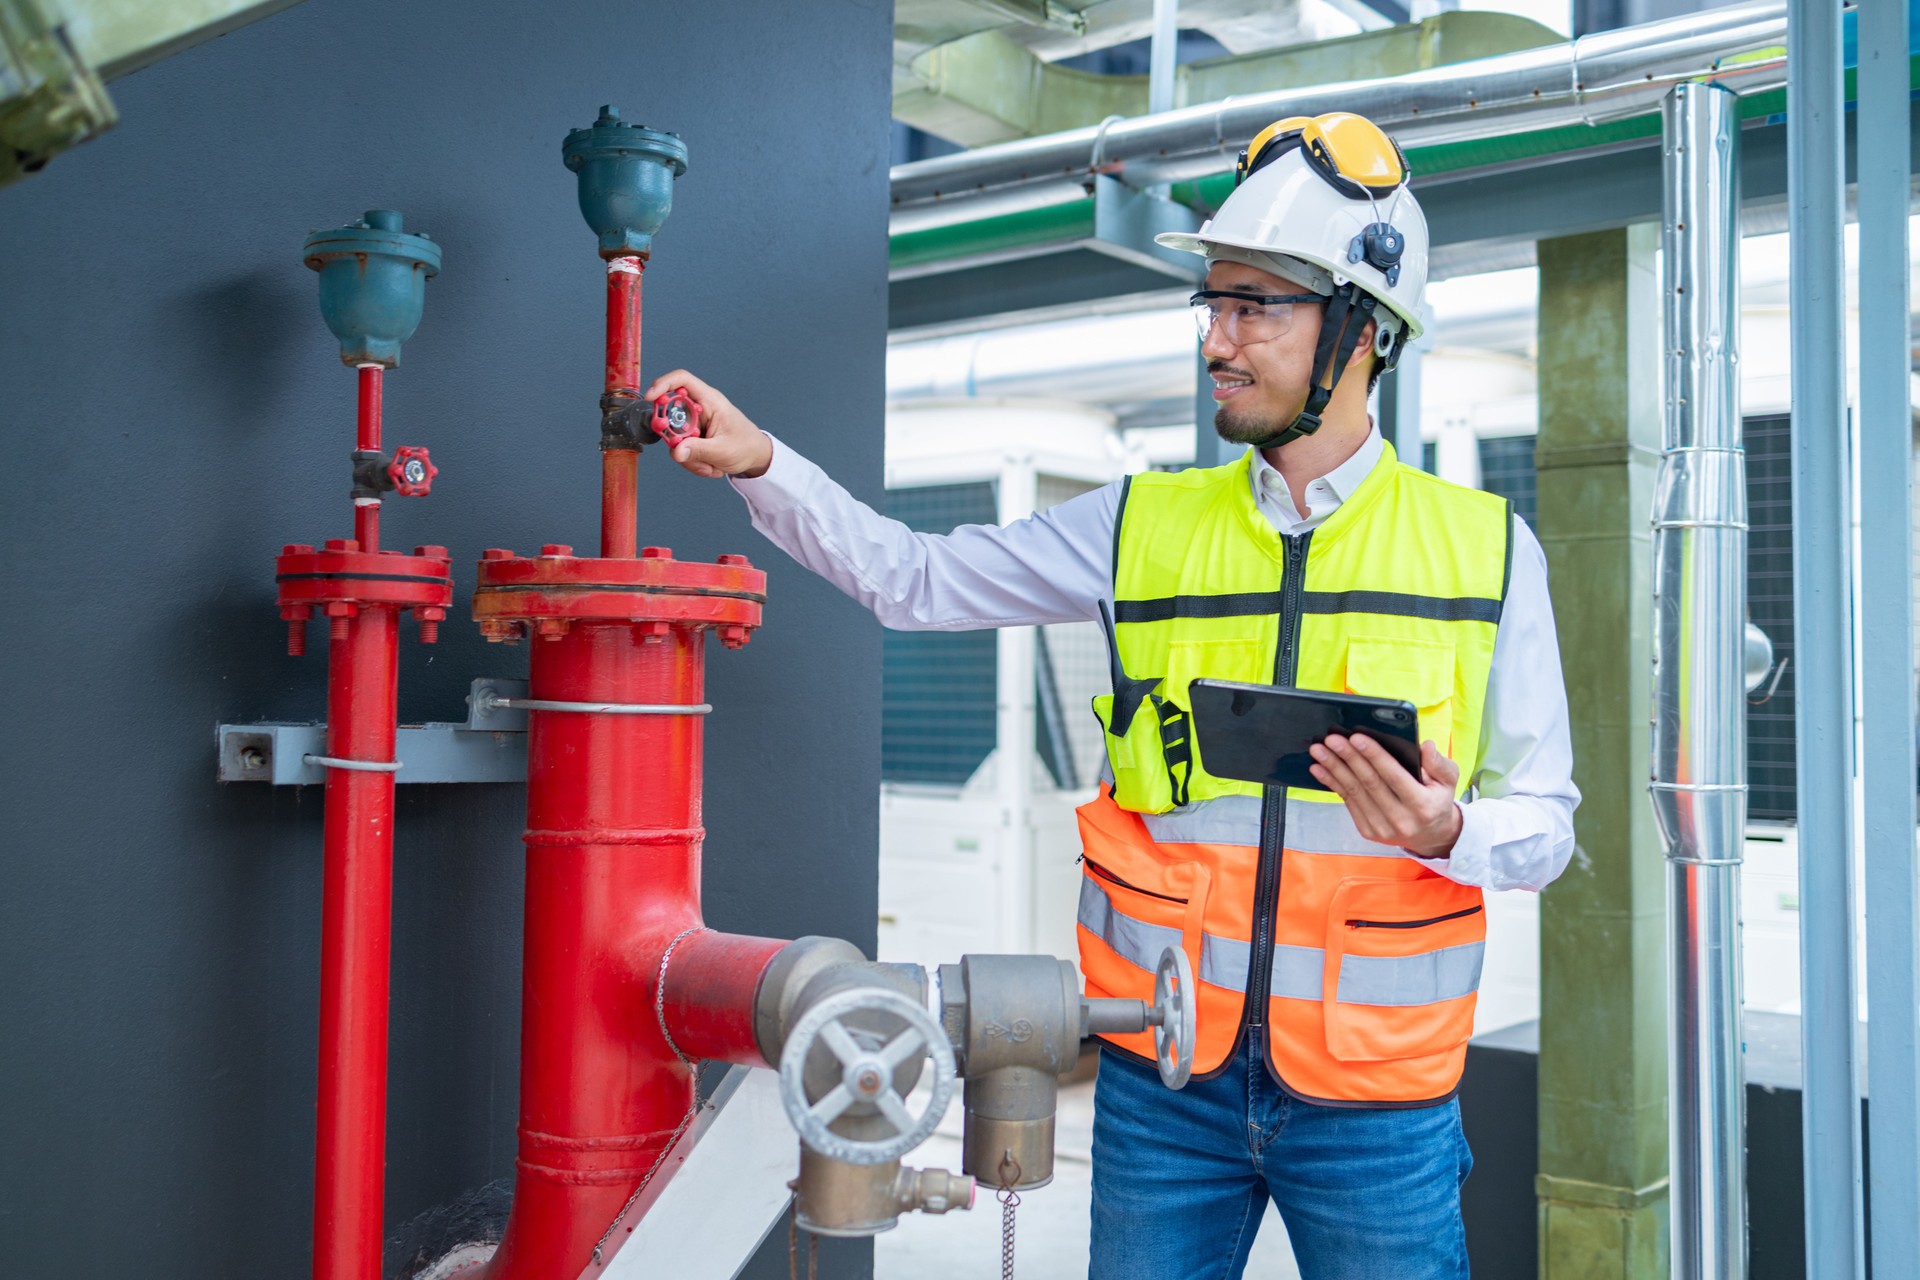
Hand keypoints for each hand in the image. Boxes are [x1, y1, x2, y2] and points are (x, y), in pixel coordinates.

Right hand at [641, 369, 773, 478]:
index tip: (651, 400)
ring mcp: (694, 423)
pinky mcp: (692, 437)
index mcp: (710, 401)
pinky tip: (708, 465)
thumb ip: (698, 450)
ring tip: (708, 464)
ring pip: (674, 437)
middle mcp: (700, 409)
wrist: (755, 457)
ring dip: (688, 456)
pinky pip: (680, 448)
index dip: (663, 385)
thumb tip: (676, 451)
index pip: (682, 381)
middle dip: (675, 438)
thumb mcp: (723, 450)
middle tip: (685, 452)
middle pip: (671, 414)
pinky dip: (692, 461)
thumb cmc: (746, 446)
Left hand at [1307, 736, 1462, 857]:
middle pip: (1369, 783)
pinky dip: (1332, 783)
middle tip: (1331, 738)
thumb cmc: (1437, 801)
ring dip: (1333, 768)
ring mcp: (1382, 828)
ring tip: (1318, 750)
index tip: (1356, 737)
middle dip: (1348, 757)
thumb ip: (1439, 763)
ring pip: (1354, 792)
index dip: (1374, 756)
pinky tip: (1319, 768)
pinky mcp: (1368, 831)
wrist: (1431, 837)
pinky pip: (1347, 802)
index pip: (1394, 776)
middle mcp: (1402, 820)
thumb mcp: (1448, 781)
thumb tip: (1426, 746)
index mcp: (1423, 805)